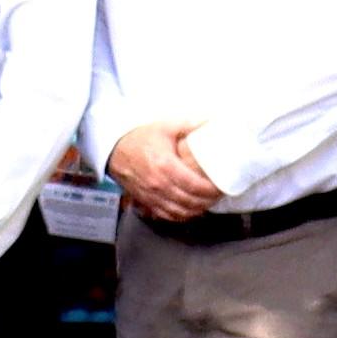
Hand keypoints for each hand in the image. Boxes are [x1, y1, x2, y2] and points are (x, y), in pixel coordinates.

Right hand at [106, 122, 223, 224]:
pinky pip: (166, 215)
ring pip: (179, 212)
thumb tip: (210, 121)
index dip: (211, 190)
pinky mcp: (145, 201)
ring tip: (207, 204)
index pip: (195, 186)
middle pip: (190, 201)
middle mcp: (159, 184)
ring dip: (196, 210)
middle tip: (218, 196)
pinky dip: (180, 216)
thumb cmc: (139, 138)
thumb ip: (188, 124)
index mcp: (165, 166)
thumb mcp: (164, 127)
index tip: (222, 188)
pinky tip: (189, 211)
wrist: (114, 150)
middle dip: (208, 201)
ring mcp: (151, 195)